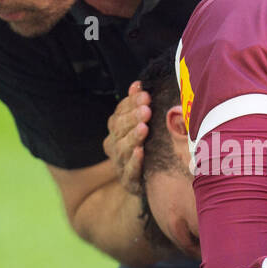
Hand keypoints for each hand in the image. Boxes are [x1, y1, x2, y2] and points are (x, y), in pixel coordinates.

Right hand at [103, 80, 150, 196]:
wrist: (152, 182)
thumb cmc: (150, 147)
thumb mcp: (144, 124)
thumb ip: (138, 105)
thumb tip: (137, 85)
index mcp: (116, 130)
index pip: (119, 113)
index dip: (130, 103)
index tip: (145, 95)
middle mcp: (114, 146)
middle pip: (118, 129)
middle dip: (132, 117)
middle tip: (146, 109)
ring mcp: (120, 164)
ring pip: (122, 149)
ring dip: (133, 137)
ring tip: (144, 128)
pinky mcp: (129, 182)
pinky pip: (129, 171)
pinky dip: (134, 161)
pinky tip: (140, 152)